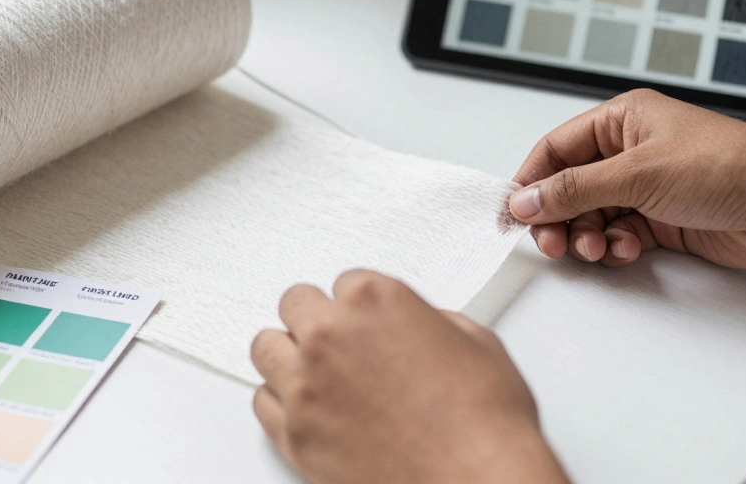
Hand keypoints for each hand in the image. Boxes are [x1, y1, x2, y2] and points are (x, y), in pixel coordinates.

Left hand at [251, 270, 567, 483]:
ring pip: (266, 348)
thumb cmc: (484, 423)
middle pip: (295, 305)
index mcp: (374, 301)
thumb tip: (421, 327)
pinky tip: (304, 405)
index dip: (361, 306)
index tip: (369, 321)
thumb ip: (432, 321)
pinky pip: (261, 402)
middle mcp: (331, 336)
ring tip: (313, 369)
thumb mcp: (476, 343)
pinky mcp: (294, 434)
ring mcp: (306, 386)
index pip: (345, 282)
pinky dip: (279, 400)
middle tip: (338, 340)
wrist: (477, 482)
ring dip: (289, 354)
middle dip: (317, 319)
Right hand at [508, 89, 745, 269]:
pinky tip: (627, 250)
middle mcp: (631, 152)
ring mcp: (647, 188)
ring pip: (592, 217)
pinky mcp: (663, 221)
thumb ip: (575, 189)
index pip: (556, 149)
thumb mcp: (638, 173)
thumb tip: (526, 199)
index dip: (531, 180)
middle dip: (559, 218)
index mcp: (623, 120)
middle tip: (553, 244)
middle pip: (569, 188)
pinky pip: (618, 236)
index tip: (513, 212)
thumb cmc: (729, 167)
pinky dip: (614, 248)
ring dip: (588, 236)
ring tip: (598, 248)